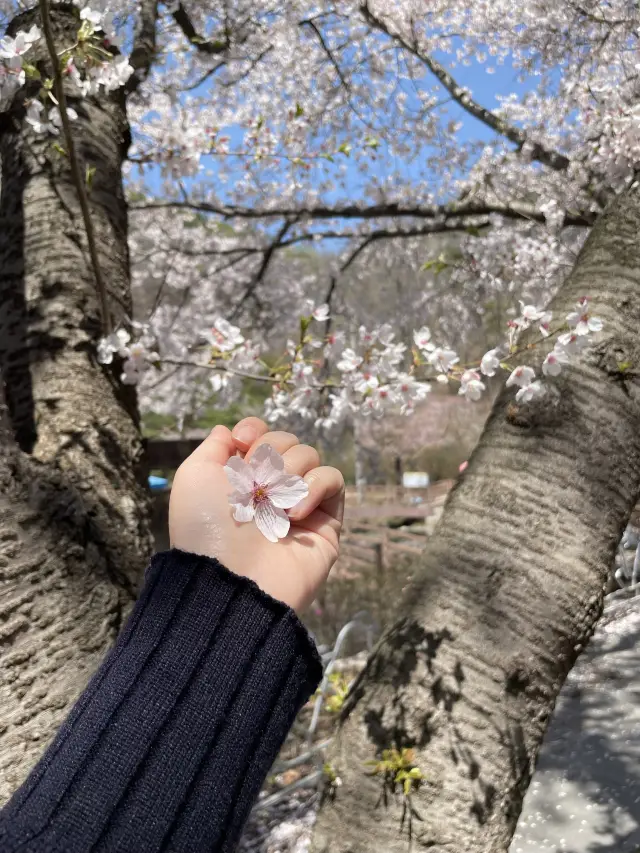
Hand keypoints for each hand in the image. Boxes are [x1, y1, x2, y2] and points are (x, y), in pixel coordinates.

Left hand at [169, 417, 344, 613]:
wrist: (232, 577)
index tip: (243, 442)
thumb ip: (213, 447)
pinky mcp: (326, 521)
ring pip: (310, 455)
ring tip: (274, 504)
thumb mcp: (194, 477)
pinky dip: (315, 487)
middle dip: (270, 453)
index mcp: (240, 477)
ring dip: (289, 472)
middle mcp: (270, 488)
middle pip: (286, 440)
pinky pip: (333, 480)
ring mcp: (300, 503)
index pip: (261, 434)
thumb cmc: (207, 527)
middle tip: (257, 483)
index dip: (255, 429)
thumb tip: (230, 431)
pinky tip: (294, 514)